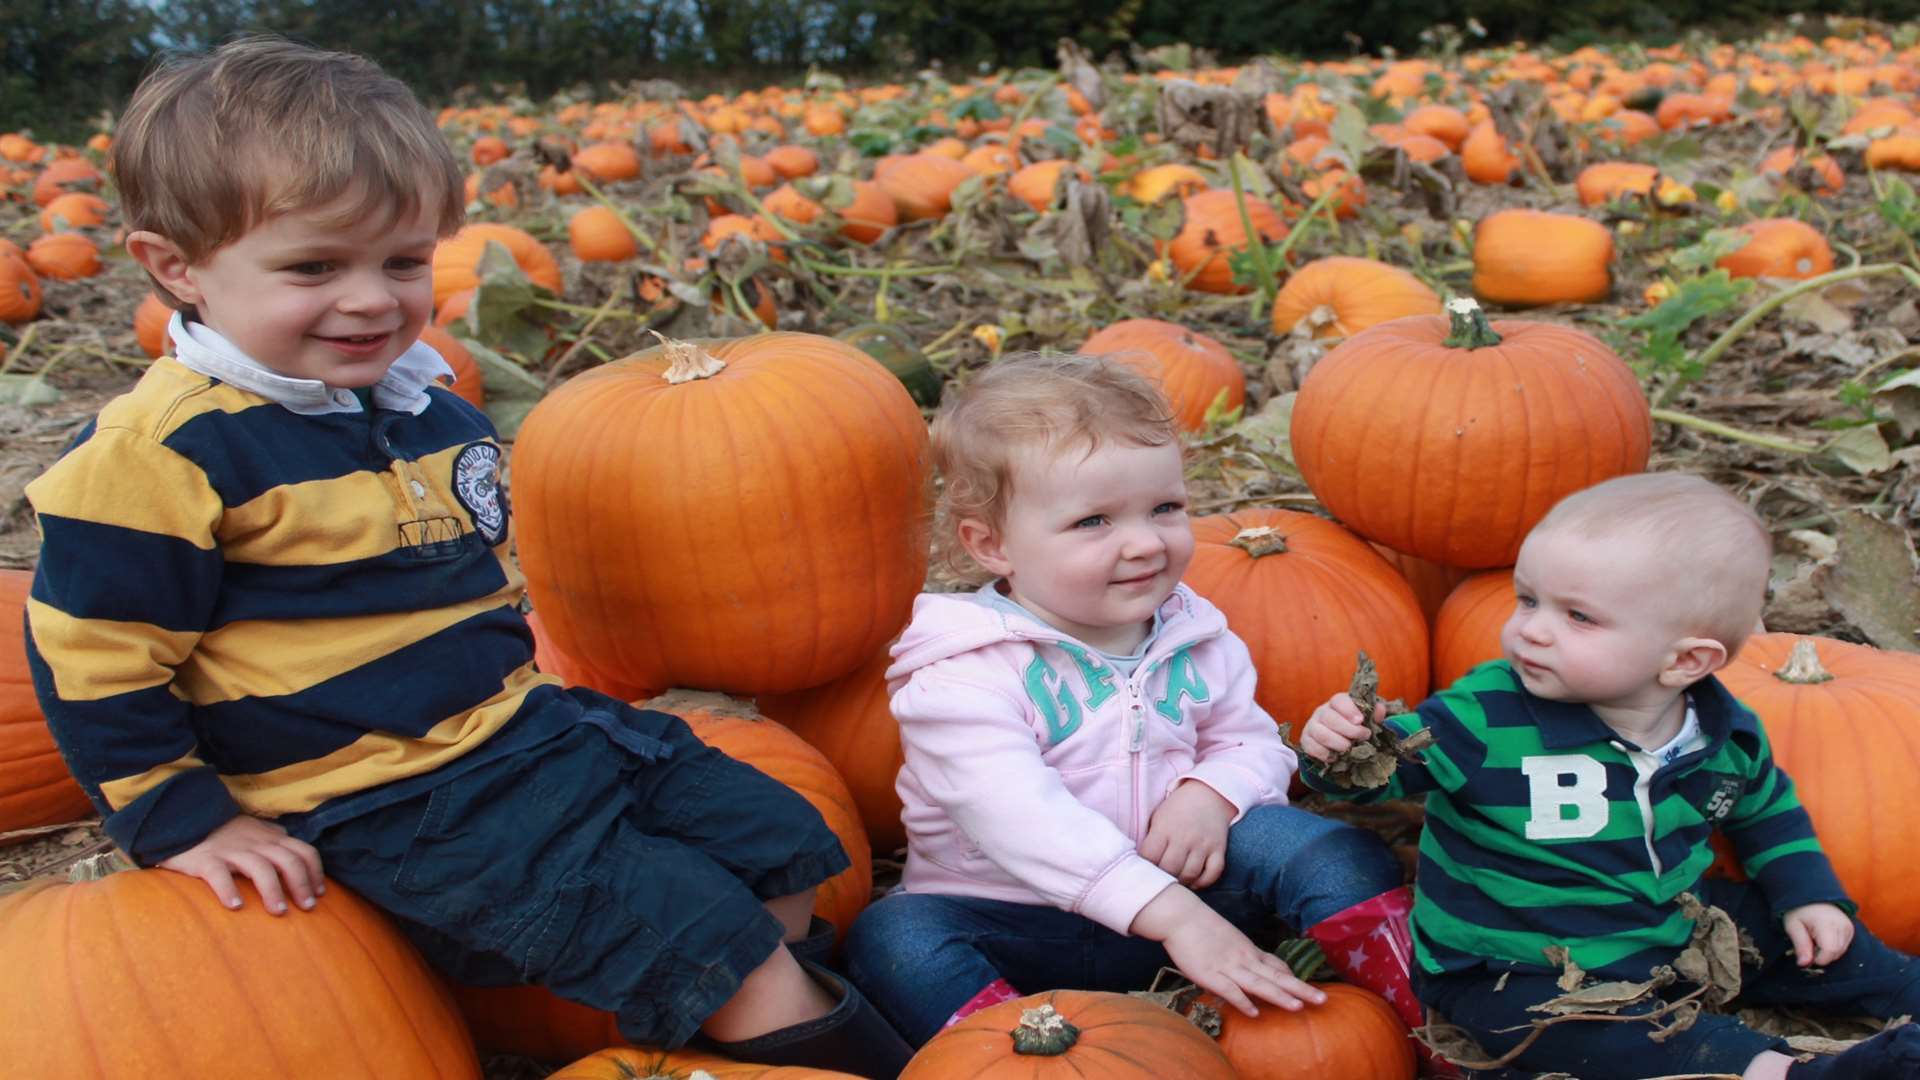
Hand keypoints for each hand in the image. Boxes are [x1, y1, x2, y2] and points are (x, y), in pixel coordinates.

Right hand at [158, 815, 325, 914]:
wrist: (182, 819)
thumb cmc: (223, 830)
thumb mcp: (254, 829)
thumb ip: (274, 836)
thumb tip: (294, 846)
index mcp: (271, 837)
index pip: (303, 851)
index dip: (315, 872)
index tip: (320, 894)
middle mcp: (256, 843)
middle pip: (288, 861)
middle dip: (301, 884)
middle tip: (307, 908)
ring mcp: (231, 850)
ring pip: (260, 868)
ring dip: (273, 890)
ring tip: (280, 912)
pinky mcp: (206, 860)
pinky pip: (219, 875)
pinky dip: (228, 890)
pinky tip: (235, 906)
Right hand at [1131, 886, 1325, 1017]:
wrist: (1180, 916)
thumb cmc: (1201, 927)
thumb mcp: (1228, 940)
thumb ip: (1241, 954)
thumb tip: (1253, 965)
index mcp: (1248, 950)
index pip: (1277, 966)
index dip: (1294, 979)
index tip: (1312, 991)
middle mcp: (1244, 959)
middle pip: (1277, 977)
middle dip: (1301, 990)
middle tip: (1323, 1000)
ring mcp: (1228, 967)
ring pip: (1259, 984)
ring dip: (1279, 996)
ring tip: (1298, 1007)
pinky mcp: (1209, 974)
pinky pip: (1229, 990)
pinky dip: (1242, 1001)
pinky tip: (1254, 1012)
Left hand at [1140, 780, 1234, 888]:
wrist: (1208, 794)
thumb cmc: (1177, 809)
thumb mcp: (1158, 818)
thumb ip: (1151, 840)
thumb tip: (1140, 865)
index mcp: (1164, 828)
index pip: (1149, 856)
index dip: (1144, 867)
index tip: (1143, 871)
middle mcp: (1184, 837)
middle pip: (1170, 868)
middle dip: (1163, 878)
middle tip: (1159, 882)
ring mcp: (1203, 844)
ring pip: (1190, 874)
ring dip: (1181, 883)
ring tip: (1174, 884)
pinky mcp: (1219, 848)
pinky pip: (1213, 873)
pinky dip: (1203, 882)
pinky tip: (1194, 882)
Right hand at [1300, 694, 1383, 762]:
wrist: (1338, 741)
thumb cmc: (1354, 727)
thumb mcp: (1367, 719)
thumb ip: (1374, 714)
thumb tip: (1380, 710)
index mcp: (1337, 703)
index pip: (1338, 700)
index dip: (1349, 710)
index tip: (1360, 720)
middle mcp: (1322, 712)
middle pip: (1329, 717)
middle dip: (1348, 729)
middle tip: (1363, 737)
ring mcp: (1312, 726)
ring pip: (1320, 733)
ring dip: (1337, 743)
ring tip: (1349, 749)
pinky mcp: (1306, 740)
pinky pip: (1311, 747)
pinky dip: (1324, 753)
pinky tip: (1335, 757)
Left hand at [1783, 902, 1852, 966]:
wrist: (1811, 894)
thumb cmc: (1799, 910)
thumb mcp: (1793, 926)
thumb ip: (1800, 945)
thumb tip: (1804, 965)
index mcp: (1827, 923)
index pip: (1829, 951)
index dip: (1817, 958)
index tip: (1805, 952)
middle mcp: (1842, 925)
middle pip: (1835, 954)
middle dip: (1820, 955)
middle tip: (1808, 943)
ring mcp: (1849, 927)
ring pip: (1840, 952)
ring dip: (1826, 952)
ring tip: (1814, 938)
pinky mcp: (1851, 929)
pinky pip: (1843, 947)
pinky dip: (1832, 948)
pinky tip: (1822, 938)